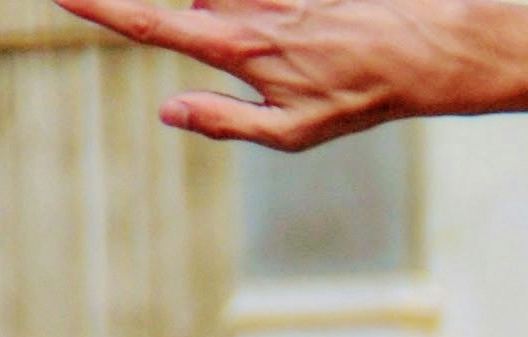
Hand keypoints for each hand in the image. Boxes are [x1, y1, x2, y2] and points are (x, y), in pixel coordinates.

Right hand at [47, 0, 502, 151]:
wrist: (428, 52)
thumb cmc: (361, 97)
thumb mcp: (297, 132)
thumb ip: (226, 121)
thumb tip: (167, 111)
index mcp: (238, 50)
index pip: (150, 23)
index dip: (99, 6)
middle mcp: (247, 7)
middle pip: (191, 3)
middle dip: (194, 20)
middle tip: (244, 44)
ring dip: (238, 15)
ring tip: (298, 43)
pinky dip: (261, 10)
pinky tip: (282, 24)